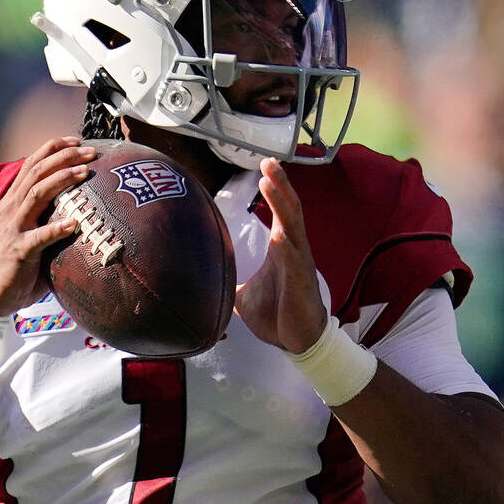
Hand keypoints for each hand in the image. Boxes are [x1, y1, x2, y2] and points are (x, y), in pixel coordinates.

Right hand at [0, 136, 95, 315]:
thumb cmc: (15, 264)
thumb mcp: (30, 233)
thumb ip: (50, 220)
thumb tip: (86, 214)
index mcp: (13, 201)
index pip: (32, 164)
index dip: (54, 148)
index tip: (78, 141)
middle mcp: (11, 208)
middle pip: (37, 171)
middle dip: (65, 156)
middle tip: (91, 151)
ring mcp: (13, 228)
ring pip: (36, 193)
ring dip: (62, 180)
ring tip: (85, 172)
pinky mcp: (18, 251)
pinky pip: (39, 237)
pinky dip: (56, 228)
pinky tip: (75, 223)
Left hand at [233, 158, 327, 352]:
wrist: (298, 343)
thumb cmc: (277, 315)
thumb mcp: (243, 296)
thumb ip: (228, 282)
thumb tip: (202, 280)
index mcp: (282, 248)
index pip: (281, 210)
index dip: (275, 187)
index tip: (264, 165)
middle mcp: (294, 250)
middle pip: (290, 209)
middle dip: (280, 184)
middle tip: (269, 161)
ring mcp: (300, 265)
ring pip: (294, 227)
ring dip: (283, 204)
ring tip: (272, 183)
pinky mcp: (301, 284)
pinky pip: (296, 261)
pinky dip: (289, 246)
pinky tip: (281, 234)